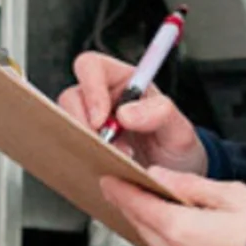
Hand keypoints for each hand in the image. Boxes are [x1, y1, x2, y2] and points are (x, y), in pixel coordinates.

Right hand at [55, 51, 209, 174]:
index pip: (92, 66)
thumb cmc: (175, 147)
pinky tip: (102, 168)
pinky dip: (81, 159)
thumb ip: (161, 114)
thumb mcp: (180, 131)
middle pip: (71, 97)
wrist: (174, 179)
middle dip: (85, 125)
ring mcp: (89, 123)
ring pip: (65, 124)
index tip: (101, 121)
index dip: (90, 89)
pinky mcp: (83, 147)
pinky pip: (68, 147)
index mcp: (125, 82)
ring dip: (85, 144)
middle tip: (110, 148)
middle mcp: (102, 98)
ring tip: (114, 161)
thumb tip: (126, 113)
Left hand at [104, 170, 245, 245]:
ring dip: (161, 233)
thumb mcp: (230, 194)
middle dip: (140, 209)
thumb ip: (188, 185)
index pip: (137, 206)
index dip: (120, 191)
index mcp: (180, 230)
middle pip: (144, 228)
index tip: (110, 181)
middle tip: (139, 193)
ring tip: (182, 219)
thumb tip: (159, 176)